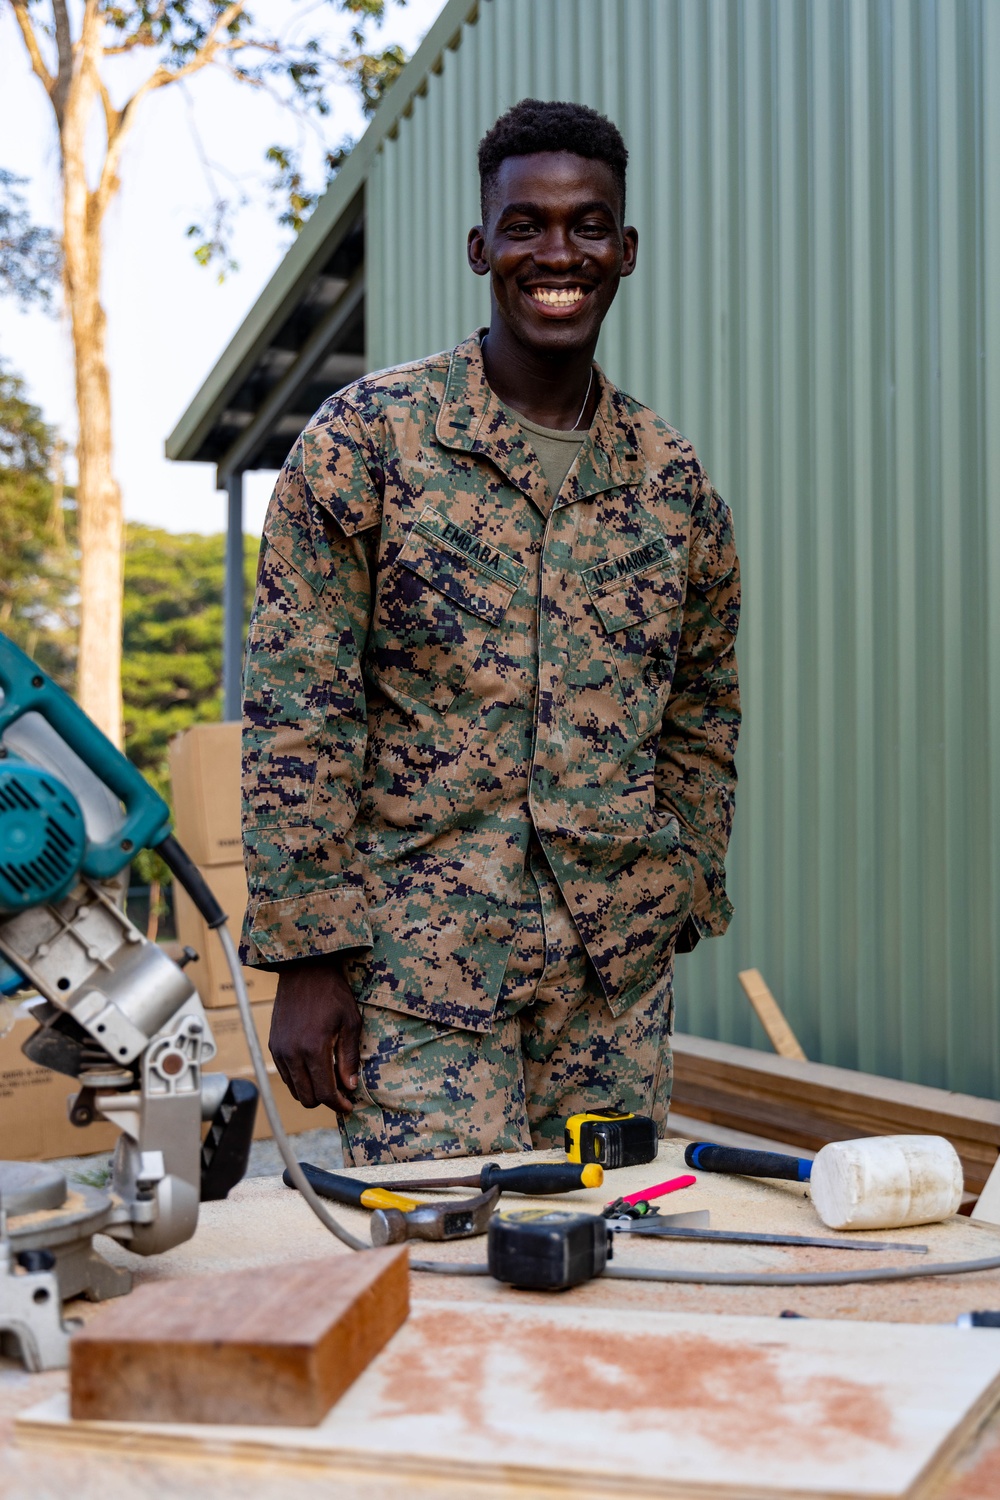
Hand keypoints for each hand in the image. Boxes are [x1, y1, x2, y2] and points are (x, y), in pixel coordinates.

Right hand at [268, 960, 361, 1113]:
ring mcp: (280, 1050)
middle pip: (307, 1098)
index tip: (349, 1106)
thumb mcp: (350, 1022)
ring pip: (294, 1090)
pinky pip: (285, 1075)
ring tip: (328, 1079)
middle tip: (341, 1092)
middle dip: (325, 1100)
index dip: (339, 1104)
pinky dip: (300, 1079)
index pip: (324, 1093)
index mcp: (313, 1049)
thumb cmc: (332, 993)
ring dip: (311, 1091)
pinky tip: (314, 1068)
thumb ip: (349, 1057)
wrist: (304, 970)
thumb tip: (349, 1086)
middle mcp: (292, 1053)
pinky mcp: (273, 1045)